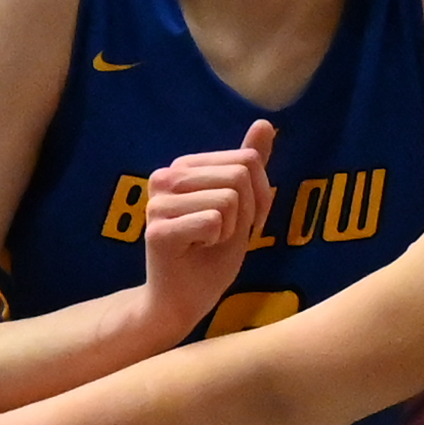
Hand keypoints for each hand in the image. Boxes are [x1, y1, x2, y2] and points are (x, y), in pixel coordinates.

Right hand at [142, 116, 275, 332]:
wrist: (185, 300)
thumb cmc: (212, 256)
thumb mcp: (242, 205)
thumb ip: (249, 165)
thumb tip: (265, 123)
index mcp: (183, 167)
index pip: (246, 160)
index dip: (260, 195)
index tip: (243, 221)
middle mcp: (165, 177)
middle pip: (239, 176)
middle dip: (248, 213)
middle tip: (225, 236)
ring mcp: (158, 203)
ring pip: (229, 199)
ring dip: (232, 230)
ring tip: (208, 243)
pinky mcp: (158, 230)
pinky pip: (214, 221)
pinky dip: (218, 242)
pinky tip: (197, 251)